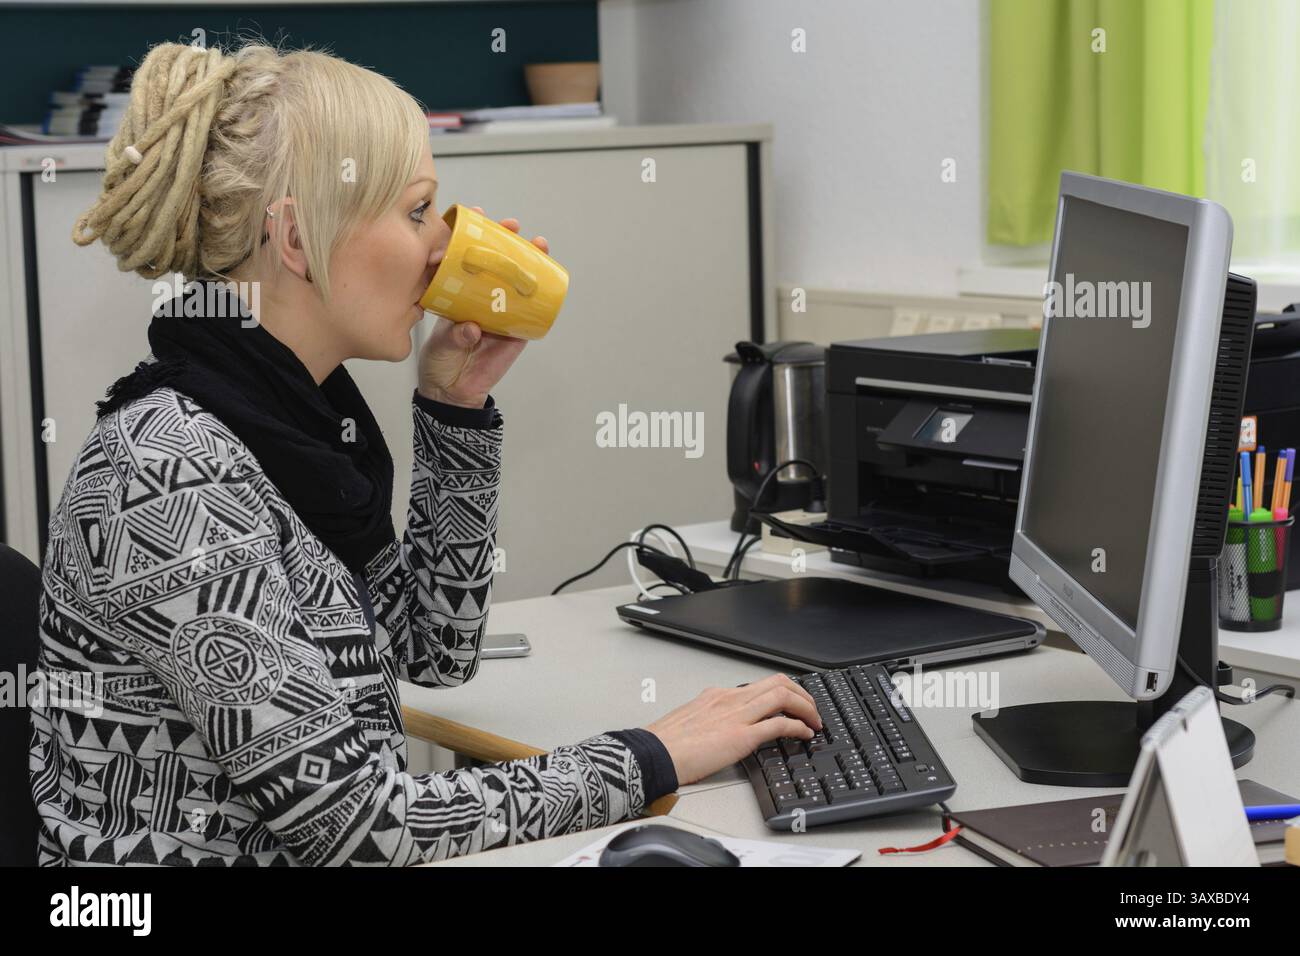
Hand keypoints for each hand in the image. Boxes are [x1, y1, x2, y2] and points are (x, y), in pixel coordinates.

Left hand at [417, 208, 547, 407]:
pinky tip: (546, 280)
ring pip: (517, 281)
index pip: (465, 255)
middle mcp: (481, 295)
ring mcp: (501, 311)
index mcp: (458, 291)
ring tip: (538, 244)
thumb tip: (472, 327)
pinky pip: (530, 311)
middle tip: (512, 227)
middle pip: (496, 262)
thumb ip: (453, 333)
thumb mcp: (439, 340)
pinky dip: (539, 296)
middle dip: (506, 240)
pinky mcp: (516, 331)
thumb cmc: (440, 358)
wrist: (452, 390)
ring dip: (530, 260)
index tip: (477, 215)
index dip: (473, 233)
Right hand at [645, 674, 822, 785]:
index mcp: (717, 695)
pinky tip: (805, 734)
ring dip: (806, 707)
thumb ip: (710, 718)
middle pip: (778, 683)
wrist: (652, 753)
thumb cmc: (664, 743)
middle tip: (811, 708)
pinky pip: (780, 724)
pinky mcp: (741, 736)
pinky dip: (798, 726)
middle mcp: (730, 699)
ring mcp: (737, 715)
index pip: (759, 685)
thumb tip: (721, 727)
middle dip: (801, 694)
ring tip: (814, 720)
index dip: (783, 691)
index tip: (792, 702)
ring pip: (783, 696)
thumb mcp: (690, 719)